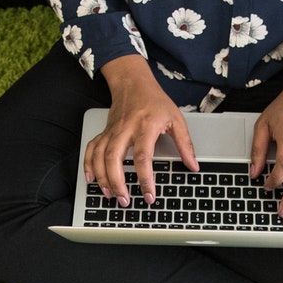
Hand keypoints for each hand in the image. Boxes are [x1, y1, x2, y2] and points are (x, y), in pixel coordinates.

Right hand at [87, 55, 196, 206]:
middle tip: (125, 200)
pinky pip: (91, 149)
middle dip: (117, 183)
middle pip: (114, 159)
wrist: (133, 83)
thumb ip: (185, 144)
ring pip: (100, 156)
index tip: (148, 195)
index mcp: (145, 126)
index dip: (145, 179)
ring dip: (102, 178)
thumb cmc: (155, 101)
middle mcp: (125, 129)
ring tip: (109, 195)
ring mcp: (112, 131)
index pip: (142, 157)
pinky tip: (91, 179)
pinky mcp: (104, 132)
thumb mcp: (176, 119)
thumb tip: (193, 165)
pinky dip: (88, 165)